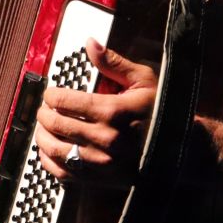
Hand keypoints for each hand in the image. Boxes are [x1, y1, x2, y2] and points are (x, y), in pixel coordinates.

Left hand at [35, 38, 157, 182]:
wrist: (180, 149)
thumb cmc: (161, 111)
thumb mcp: (142, 81)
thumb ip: (113, 63)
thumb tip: (90, 43)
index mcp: (112, 111)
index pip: (65, 102)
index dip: (51, 95)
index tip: (51, 93)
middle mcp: (104, 138)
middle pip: (56, 124)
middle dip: (44, 113)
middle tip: (45, 108)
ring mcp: (100, 161)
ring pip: (54, 149)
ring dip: (42, 136)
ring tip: (44, 127)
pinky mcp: (100, 178)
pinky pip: (63, 173)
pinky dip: (49, 161)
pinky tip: (49, 151)